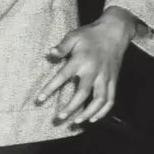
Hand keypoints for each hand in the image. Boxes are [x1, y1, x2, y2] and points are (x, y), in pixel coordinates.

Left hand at [35, 6, 137, 125]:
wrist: (115, 32)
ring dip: (89, 113)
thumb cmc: (90, 34)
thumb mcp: (73, 36)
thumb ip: (62, 46)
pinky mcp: (114, 80)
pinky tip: (94, 119)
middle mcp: (94, 71)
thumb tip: (50, 53)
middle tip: (59, 118)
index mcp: (81, 60)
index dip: (50, 89)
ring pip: (99, 100)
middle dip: (70, 107)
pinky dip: (104, 111)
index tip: (39, 100)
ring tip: (77, 122)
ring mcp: (106, 76)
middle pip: (82, 93)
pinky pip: (111, 99)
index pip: (62, 77)